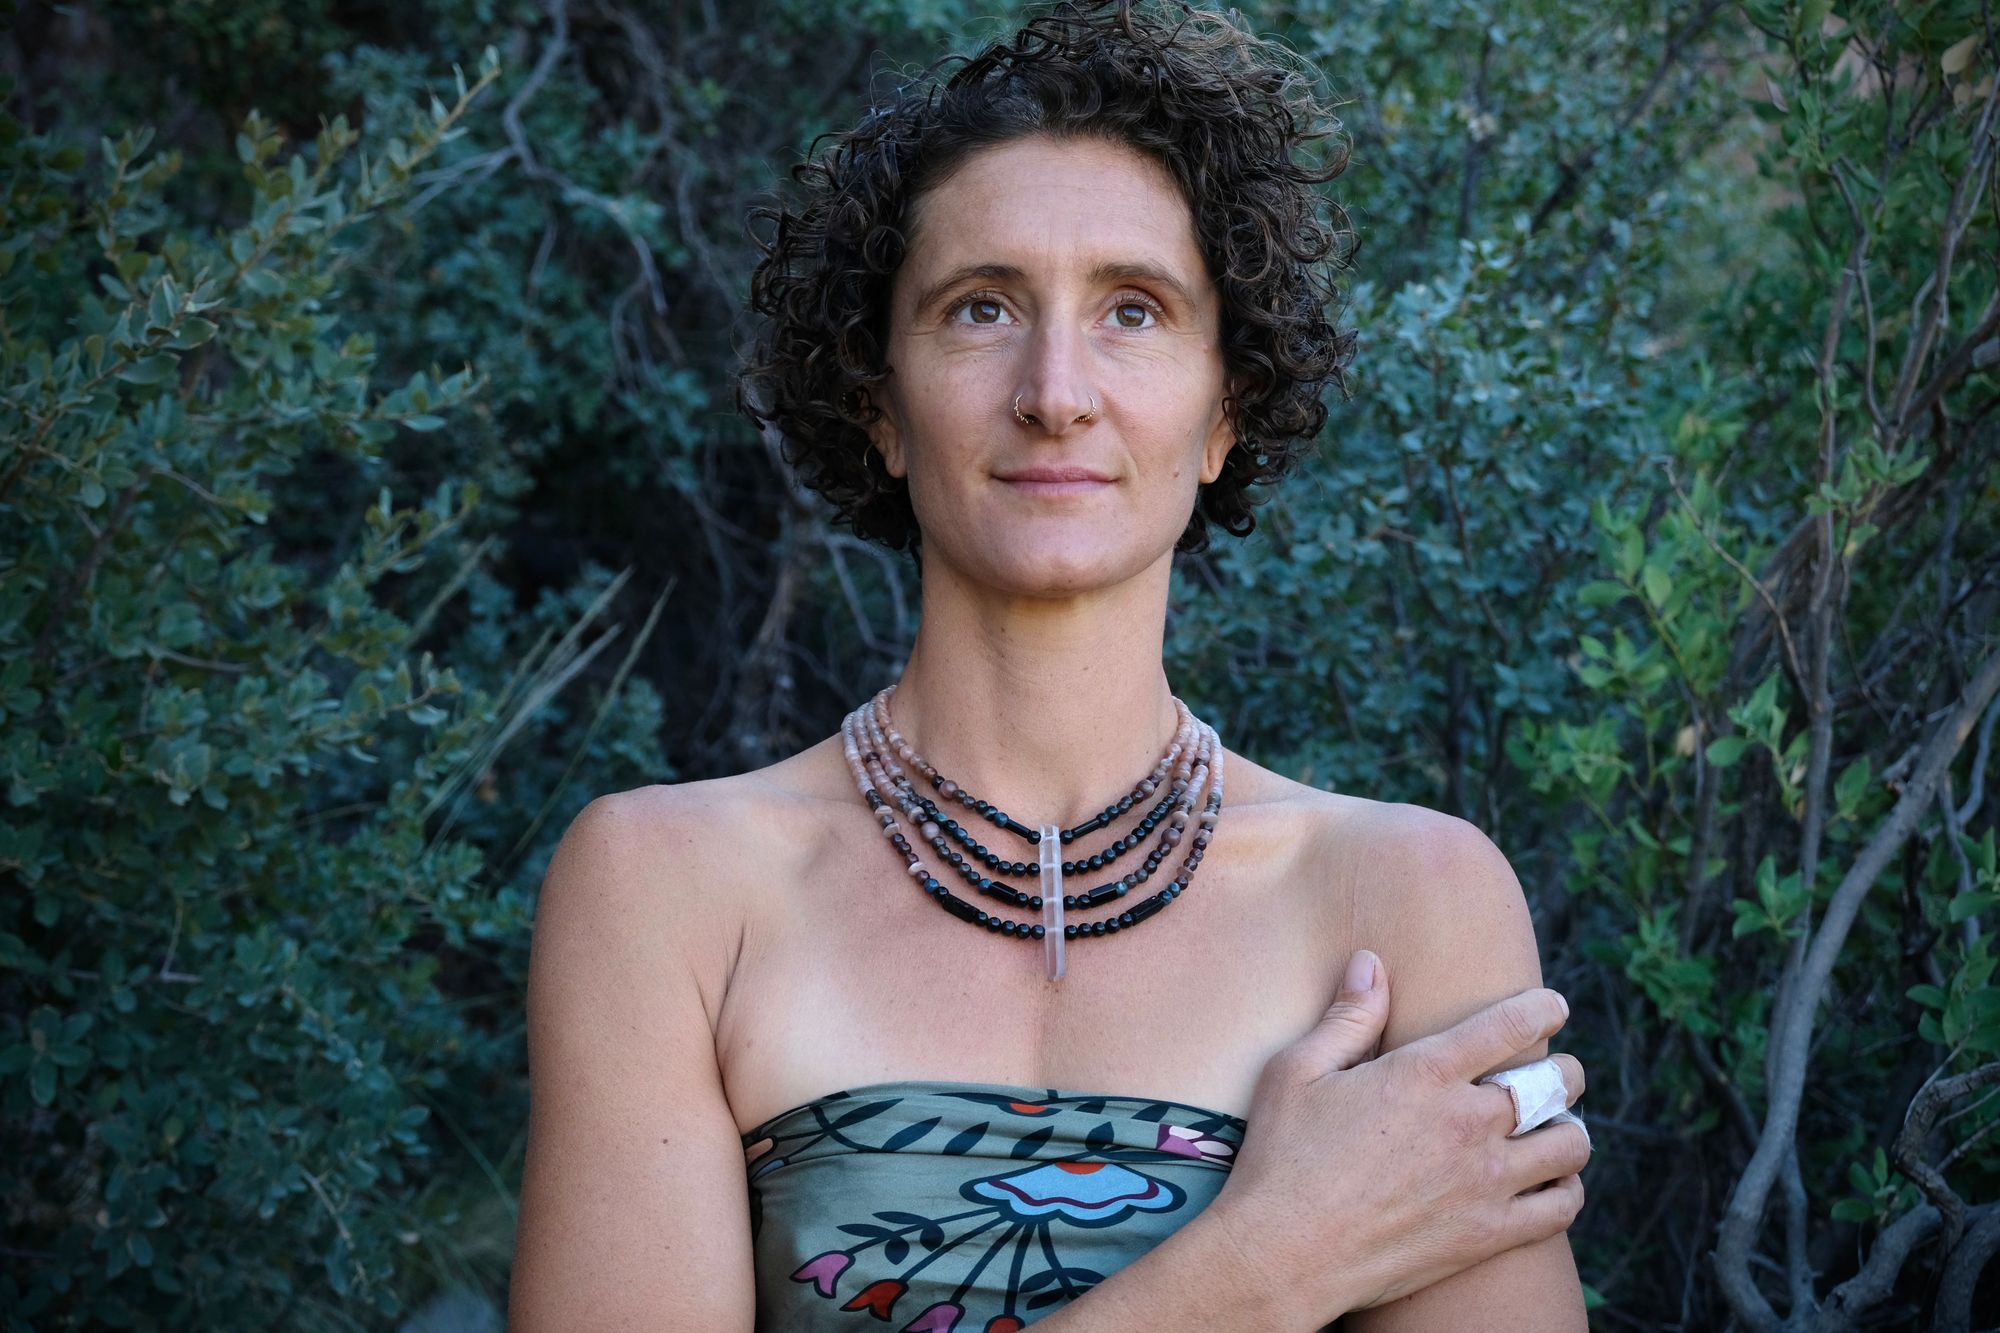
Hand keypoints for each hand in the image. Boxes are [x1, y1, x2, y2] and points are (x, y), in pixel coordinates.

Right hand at [1206, 950, 1587, 1321]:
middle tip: (1557, 1074)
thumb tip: (1370, 962)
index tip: (1553, 1006)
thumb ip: (1346, 1017)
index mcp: (1423, 1075)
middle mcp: (1466, 1123)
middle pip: (1555, 1085)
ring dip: (1569, 1130)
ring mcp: (1483, 1182)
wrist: (1284, 1253)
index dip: (1542, 1009)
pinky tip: (1551, 1183)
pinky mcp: (1487, 1234)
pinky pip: (1561, 1208)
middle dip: (1565, 1072)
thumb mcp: (1297, 1072)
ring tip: (1554, 1129)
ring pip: (1570, 1146)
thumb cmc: (1281, 1158)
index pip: (1509, 1026)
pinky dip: (1568, 1190)